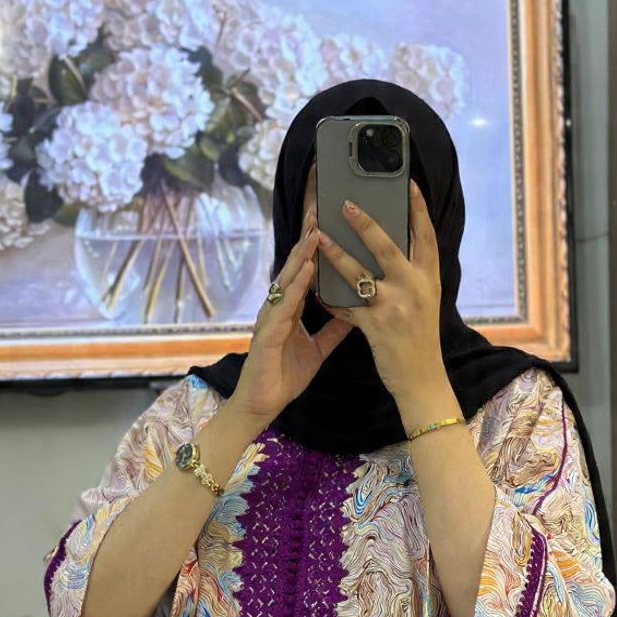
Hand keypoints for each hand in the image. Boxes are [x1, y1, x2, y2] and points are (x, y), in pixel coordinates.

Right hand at [229, 208, 351, 427]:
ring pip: (287, 281)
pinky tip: (306, 270)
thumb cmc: (284, 376)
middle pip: (294, 268)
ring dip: (301, 256)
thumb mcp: (317, 349)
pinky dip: (296, 286)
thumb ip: (333, 329)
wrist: (262, 404)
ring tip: (315, 232)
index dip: (313, 249)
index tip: (325, 225)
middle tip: (319, 212)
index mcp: (290, 310)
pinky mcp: (268, 333)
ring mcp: (271, 317)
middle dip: (306, 241)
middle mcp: (278, 308)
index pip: (303, 273)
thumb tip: (355, 312)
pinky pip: (284, 305)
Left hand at [315, 180, 445, 406]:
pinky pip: (346, 306)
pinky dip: (330, 298)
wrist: (421, 379)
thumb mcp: (425, 301)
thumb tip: (395, 248)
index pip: (426, 236)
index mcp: (429, 279)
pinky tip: (316, 289)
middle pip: (386, 246)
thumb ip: (413, 275)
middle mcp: (414, 288)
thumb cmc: (421, 339)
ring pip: (358, 273)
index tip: (409, 184)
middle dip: (364, 223)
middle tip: (345, 204)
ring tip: (318, 238)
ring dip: (335, 254)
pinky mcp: (376, 326)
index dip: (418, 209)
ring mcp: (394, 307)